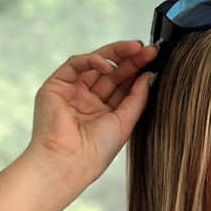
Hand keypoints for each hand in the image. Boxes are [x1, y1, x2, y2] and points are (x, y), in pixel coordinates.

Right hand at [24, 40, 156, 183]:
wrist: (67, 161)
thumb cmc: (95, 152)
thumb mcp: (124, 124)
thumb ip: (137, 98)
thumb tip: (148, 75)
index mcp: (104, 114)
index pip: (123, 86)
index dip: (138, 72)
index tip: (154, 60)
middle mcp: (88, 101)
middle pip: (112, 73)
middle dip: (131, 60)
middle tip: (149, 50)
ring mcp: (73, 92)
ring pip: (96, 64)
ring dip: (116, 54)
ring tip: (135, 49)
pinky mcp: (57, 85)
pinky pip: (76, 64)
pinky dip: (93, 60)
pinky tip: (108, 65)